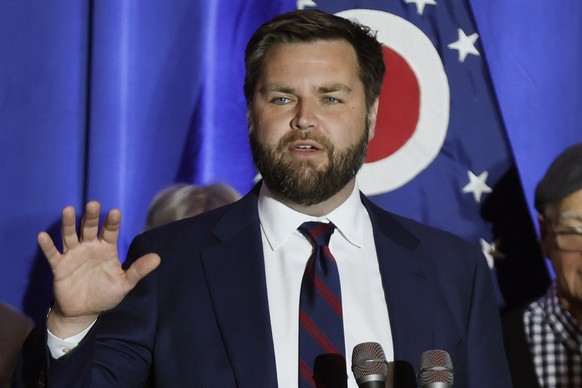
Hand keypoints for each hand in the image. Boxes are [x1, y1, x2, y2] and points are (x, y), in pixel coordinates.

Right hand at [39, 201, 159, 337]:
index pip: (110, 232)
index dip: (112, 223)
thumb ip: (138, 270)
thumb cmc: (105, 293)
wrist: (84, 311)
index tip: (115, 212)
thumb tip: (157, 258)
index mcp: (107, 249)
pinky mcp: (60, 266)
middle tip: (93, 204)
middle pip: (89, 228)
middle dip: (91, 217)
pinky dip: (48, 245)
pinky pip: (53, 254)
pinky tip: (43, 236)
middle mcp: (90, 247)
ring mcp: (73, 255)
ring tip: (67, 210)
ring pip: (70, 236)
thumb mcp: (124, 283)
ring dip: (68, 223)